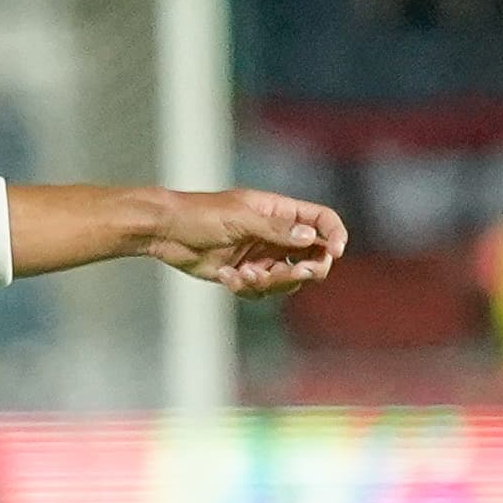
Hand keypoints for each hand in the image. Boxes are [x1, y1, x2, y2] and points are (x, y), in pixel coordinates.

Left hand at [146, 189, 347, 296]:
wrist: (166, 231)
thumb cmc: (201, 214)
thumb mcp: (241, 218)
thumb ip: (277, 230)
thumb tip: (312, 237)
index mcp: (279, 211)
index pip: (321, 220)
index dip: (334, 235)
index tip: (335, 252)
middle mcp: (275, 234)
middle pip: (312, 257)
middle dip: (303, 270)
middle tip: (289, 273)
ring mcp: (261, 255)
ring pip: (286, 280)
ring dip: (269, 282)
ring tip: (244, 274)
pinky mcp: (244, 274)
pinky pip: (259, 291)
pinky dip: (245, 287)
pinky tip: (226, 276)